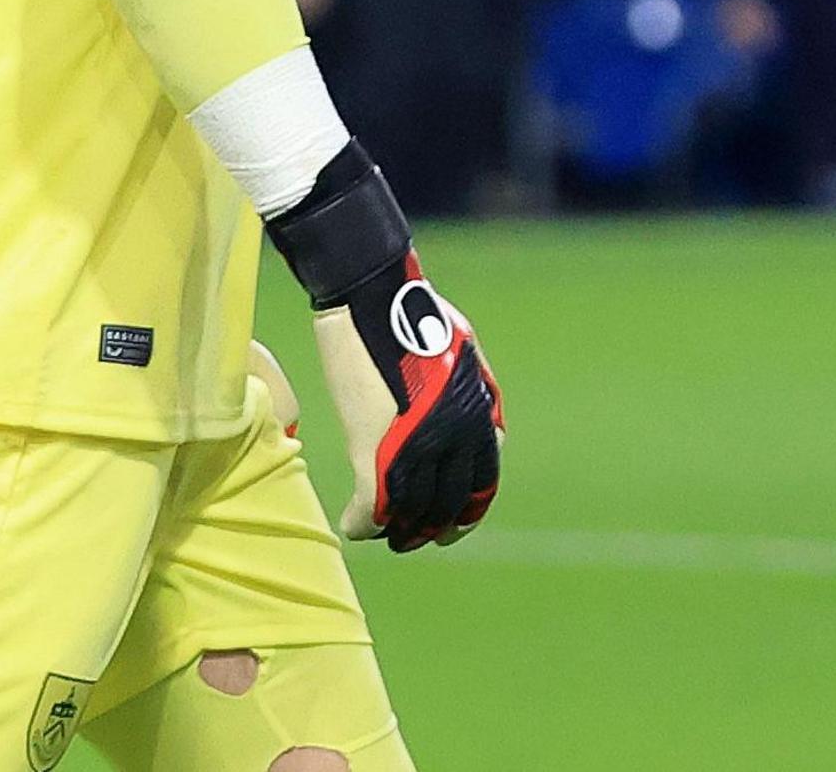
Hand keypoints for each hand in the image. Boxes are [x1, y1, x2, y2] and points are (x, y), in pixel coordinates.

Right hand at [310, 250, 502, 549]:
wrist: (374, 296)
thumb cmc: (416, 314)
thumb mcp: (465, 356)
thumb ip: (470, 397)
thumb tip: (477, 428)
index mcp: (478, 418)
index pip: (482, 482)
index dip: (467, 509)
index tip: (453, 522)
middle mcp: (453, 440)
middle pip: (447, 504)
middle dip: (433, 528)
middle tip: (415, 538)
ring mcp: (414, 447)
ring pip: (409, 512)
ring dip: (396, 530)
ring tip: (384, 534)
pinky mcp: (372, 448)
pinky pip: (371, 506)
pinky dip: (361, 522)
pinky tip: (353, 526)